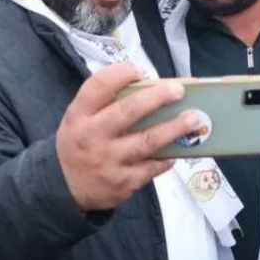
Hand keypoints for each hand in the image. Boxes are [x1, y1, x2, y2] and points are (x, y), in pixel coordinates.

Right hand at [56, 63, 202, 211]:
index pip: (99, 85)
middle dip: (157, 98)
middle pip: (128, 111)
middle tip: (178, 90)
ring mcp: (108, 162)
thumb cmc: (81, 143)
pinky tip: (178, 149)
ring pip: (147, 141)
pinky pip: (152, 167)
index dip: (122, 73)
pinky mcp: (123, 182)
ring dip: (174, 128)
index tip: (139, 71)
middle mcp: (92, 137)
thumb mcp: (79, 119)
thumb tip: (150, 86)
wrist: (66, 188)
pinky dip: (168, 156)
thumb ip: (104, 103)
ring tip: (193, 118)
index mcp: (79, 115)